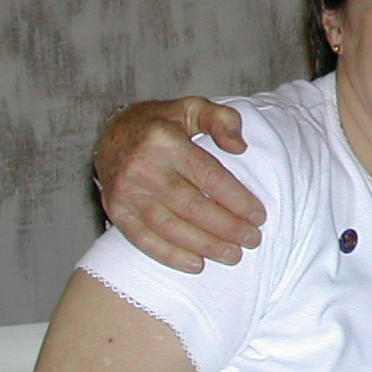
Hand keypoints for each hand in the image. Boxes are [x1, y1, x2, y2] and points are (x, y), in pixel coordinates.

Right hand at [94, 99, 263, 271]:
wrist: (112, 132)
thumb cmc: (163, 122)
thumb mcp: (194, 107)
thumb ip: (222, 120)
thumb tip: (240, 147)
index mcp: (164, 141)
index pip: (209, 176)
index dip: (237, 199)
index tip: (259, 216)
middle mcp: (142, 167)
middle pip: (192, 206)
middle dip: (227, 227)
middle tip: (253, 240)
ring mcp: (126, 191)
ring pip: (170, 227)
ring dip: (205, 245)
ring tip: (233, 255)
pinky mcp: (115, 210)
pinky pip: (144, 239)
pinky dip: (171, 255)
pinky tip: (197, 264)